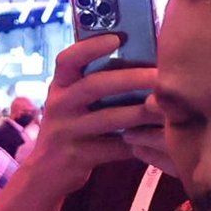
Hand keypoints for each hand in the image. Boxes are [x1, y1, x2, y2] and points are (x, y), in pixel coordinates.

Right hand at [19, 34, 163, 190]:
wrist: (46, 173)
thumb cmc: (72, 128)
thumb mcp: (72, 103)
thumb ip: (94, 83)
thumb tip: (142, 58)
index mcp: (59, 86)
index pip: (68, 59)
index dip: (90, 47)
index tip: (117, 38)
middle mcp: (58, 106)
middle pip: (94, 85)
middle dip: (131, 78)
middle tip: (160, 75)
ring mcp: (65, 132)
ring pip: (108, 118)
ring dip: (141, 111)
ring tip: (165, 106)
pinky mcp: (77, 157)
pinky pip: (114, 147)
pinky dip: (138, 142)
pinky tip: (156, 137)